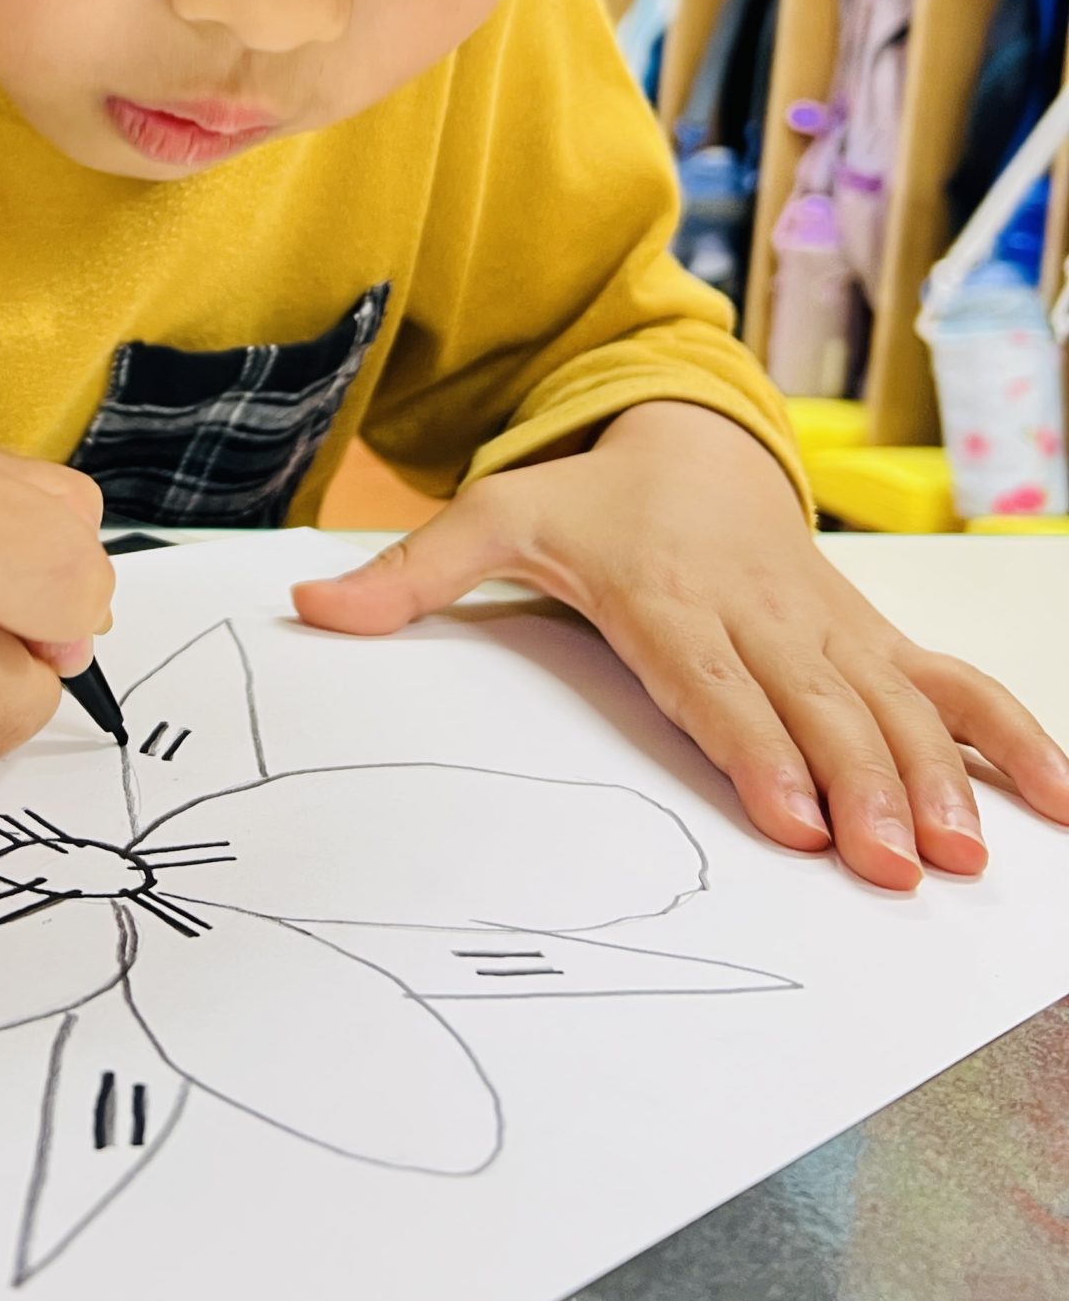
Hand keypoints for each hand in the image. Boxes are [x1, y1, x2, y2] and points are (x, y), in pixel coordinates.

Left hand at [294, 401, 1068, 890]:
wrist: (687, 435)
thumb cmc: (589, 499)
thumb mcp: (492, 516)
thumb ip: (407, 573)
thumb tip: (306, 611)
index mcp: (665, 590)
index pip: (712, 676)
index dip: (755, 740)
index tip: (790, 811)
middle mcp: (759, 609)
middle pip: (816, 703)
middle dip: (861, 785)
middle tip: (896, 865)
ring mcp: (826, 622)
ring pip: (890, 700)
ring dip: (935, 777)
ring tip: (966, 855)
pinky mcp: (869, 634)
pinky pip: (949, 681)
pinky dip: (1010, 736)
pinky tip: (1055, 802)